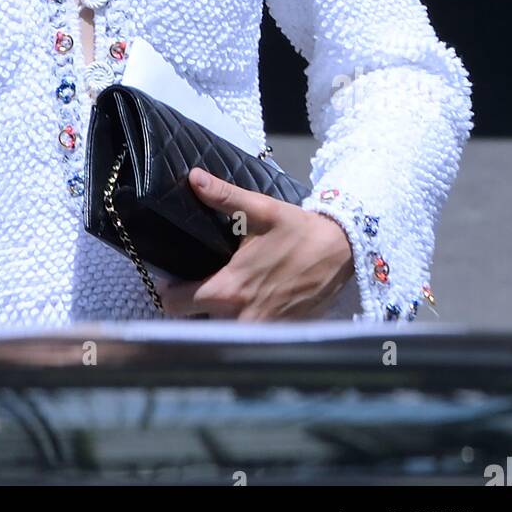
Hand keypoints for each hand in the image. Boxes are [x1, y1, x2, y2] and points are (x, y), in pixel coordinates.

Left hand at [155, 168, 355, 320]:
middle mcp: (241, 318)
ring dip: (214, 314)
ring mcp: (261, 330)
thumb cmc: (299, 230)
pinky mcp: (277, 333)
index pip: (175, 304)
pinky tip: (245, 299)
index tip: (172, 276)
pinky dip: (240, 320)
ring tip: (218, 288)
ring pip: (219, 330)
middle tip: (193, 281)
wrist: (343, 253)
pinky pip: (245, 333)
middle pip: (193, 322)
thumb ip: (225, 196)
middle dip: (188, 306)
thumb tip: (193, 177)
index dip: (168, 290)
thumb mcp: (261, 210)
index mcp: (230, 289)